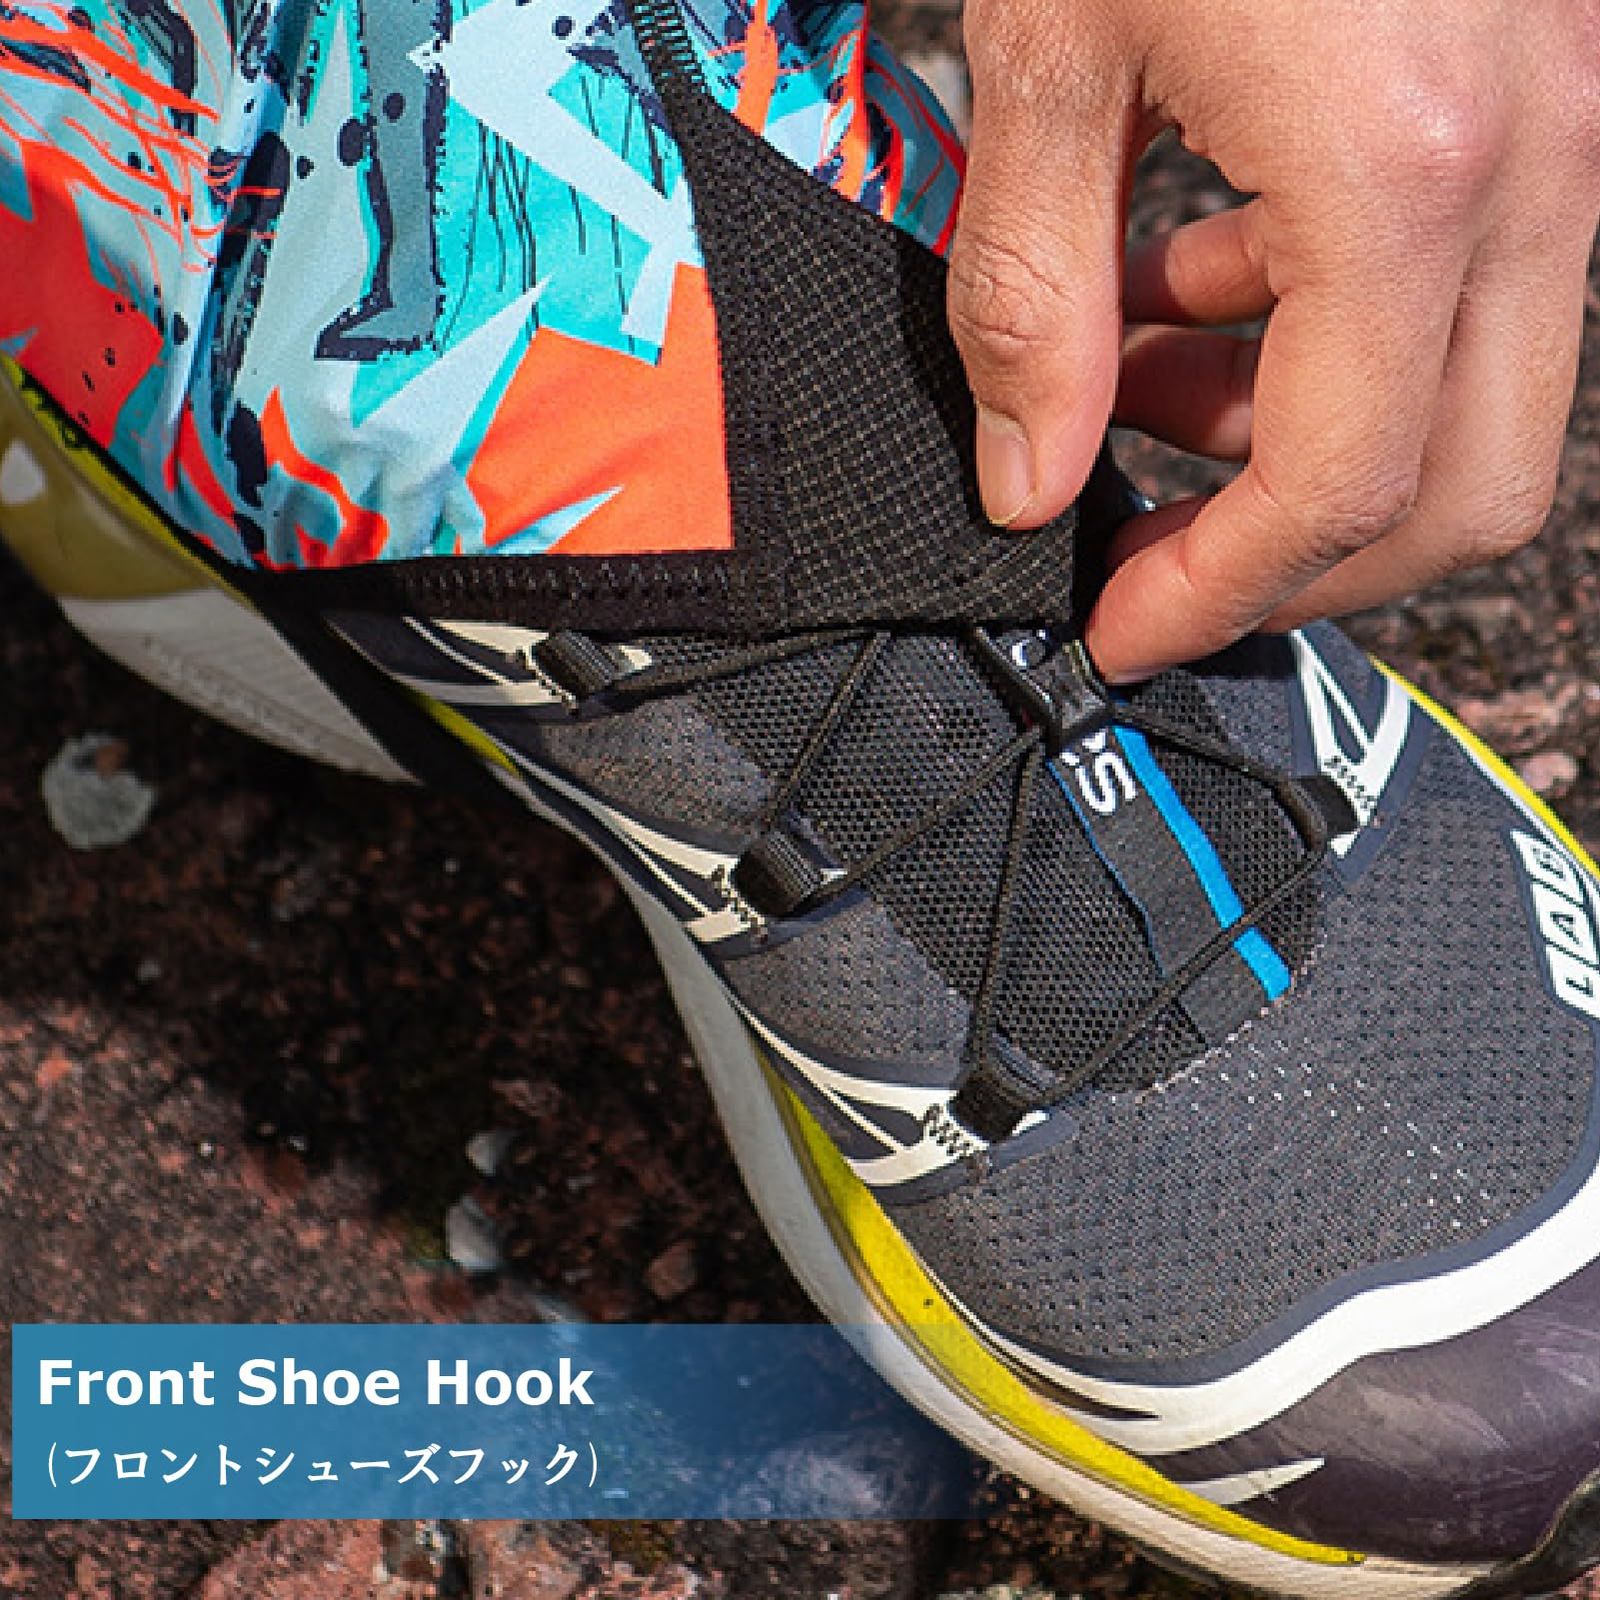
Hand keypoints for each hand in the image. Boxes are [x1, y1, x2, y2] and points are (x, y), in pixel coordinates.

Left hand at [947, 0, 1599, 679]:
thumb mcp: (1050, 54)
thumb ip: (1030, 293)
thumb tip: (1028, 480)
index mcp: (1405, 165)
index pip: (1335, 487)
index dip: (1214, 595)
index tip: (1120, 631)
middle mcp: (1526, 154)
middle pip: (1457, 485)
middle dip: (1290, 562)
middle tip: (1146, 561)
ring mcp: (1549, 121)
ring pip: (1457, 393)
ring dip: (1283, 436)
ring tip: (1120, 394)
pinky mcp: (1518, 91)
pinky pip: (1445, 286)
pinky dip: (1309, 334)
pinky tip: (1173, 290)